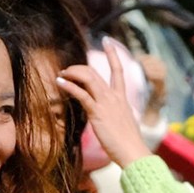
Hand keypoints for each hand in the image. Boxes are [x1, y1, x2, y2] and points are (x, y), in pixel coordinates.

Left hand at [58, 50, 152, 169]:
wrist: (133, 153)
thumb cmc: (128, 144)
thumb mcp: (124, 124)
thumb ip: (117, 115)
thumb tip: (112, 117)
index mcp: (122, 98)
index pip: (118, 70)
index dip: (112, 53)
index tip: (106, 40)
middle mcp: (114, 97)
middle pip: (95, 72)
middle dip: (79, 68)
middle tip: (67, 70)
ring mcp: (106, 103)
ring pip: (88, 78)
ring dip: (72, 73)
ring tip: (61, 74)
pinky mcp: (98, 113)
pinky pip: (81, 94)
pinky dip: (69, 86)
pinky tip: (60, 82)